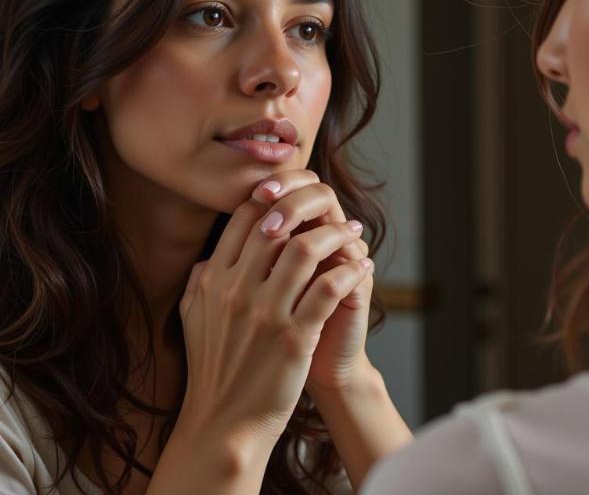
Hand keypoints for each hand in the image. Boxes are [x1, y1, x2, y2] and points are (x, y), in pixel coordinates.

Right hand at [176, 184, 371, 450]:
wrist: (224, 424)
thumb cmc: (213, 368)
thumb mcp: (194, 317)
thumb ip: (202, 280)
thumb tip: (212, 254)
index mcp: (213, 279)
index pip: (244, 218)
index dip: (274, 200)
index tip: (296, 199)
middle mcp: (236, 290)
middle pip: (276, 224)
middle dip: (308, 209)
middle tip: (332, 210)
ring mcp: (265, 313)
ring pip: (305, 249)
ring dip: (334, 235)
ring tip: (351, 233)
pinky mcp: (294, 337)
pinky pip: (328, 288)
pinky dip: (349, 271)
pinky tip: (360, 268)